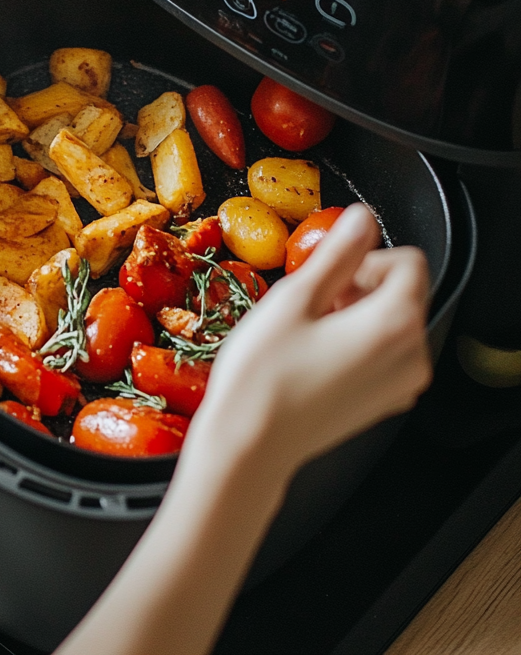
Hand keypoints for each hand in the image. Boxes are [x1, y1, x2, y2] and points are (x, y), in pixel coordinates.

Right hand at [196, 204, 431, 475]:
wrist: (250, 443)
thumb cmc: (263, 375)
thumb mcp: (295, 298)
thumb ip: (337, 253)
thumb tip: (362, 218)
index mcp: (394, 324)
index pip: (409, 262)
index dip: (365, 257)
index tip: (328, 273)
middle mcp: (410, 356)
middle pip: (403, 292)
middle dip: (360, 285)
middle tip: (311, 301)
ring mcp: (401, 384)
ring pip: (393, 322)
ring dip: (357, 313)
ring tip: (308, 329)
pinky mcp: (385, 401)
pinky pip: (385, 353)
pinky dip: (358, 342)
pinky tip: (314, 353)